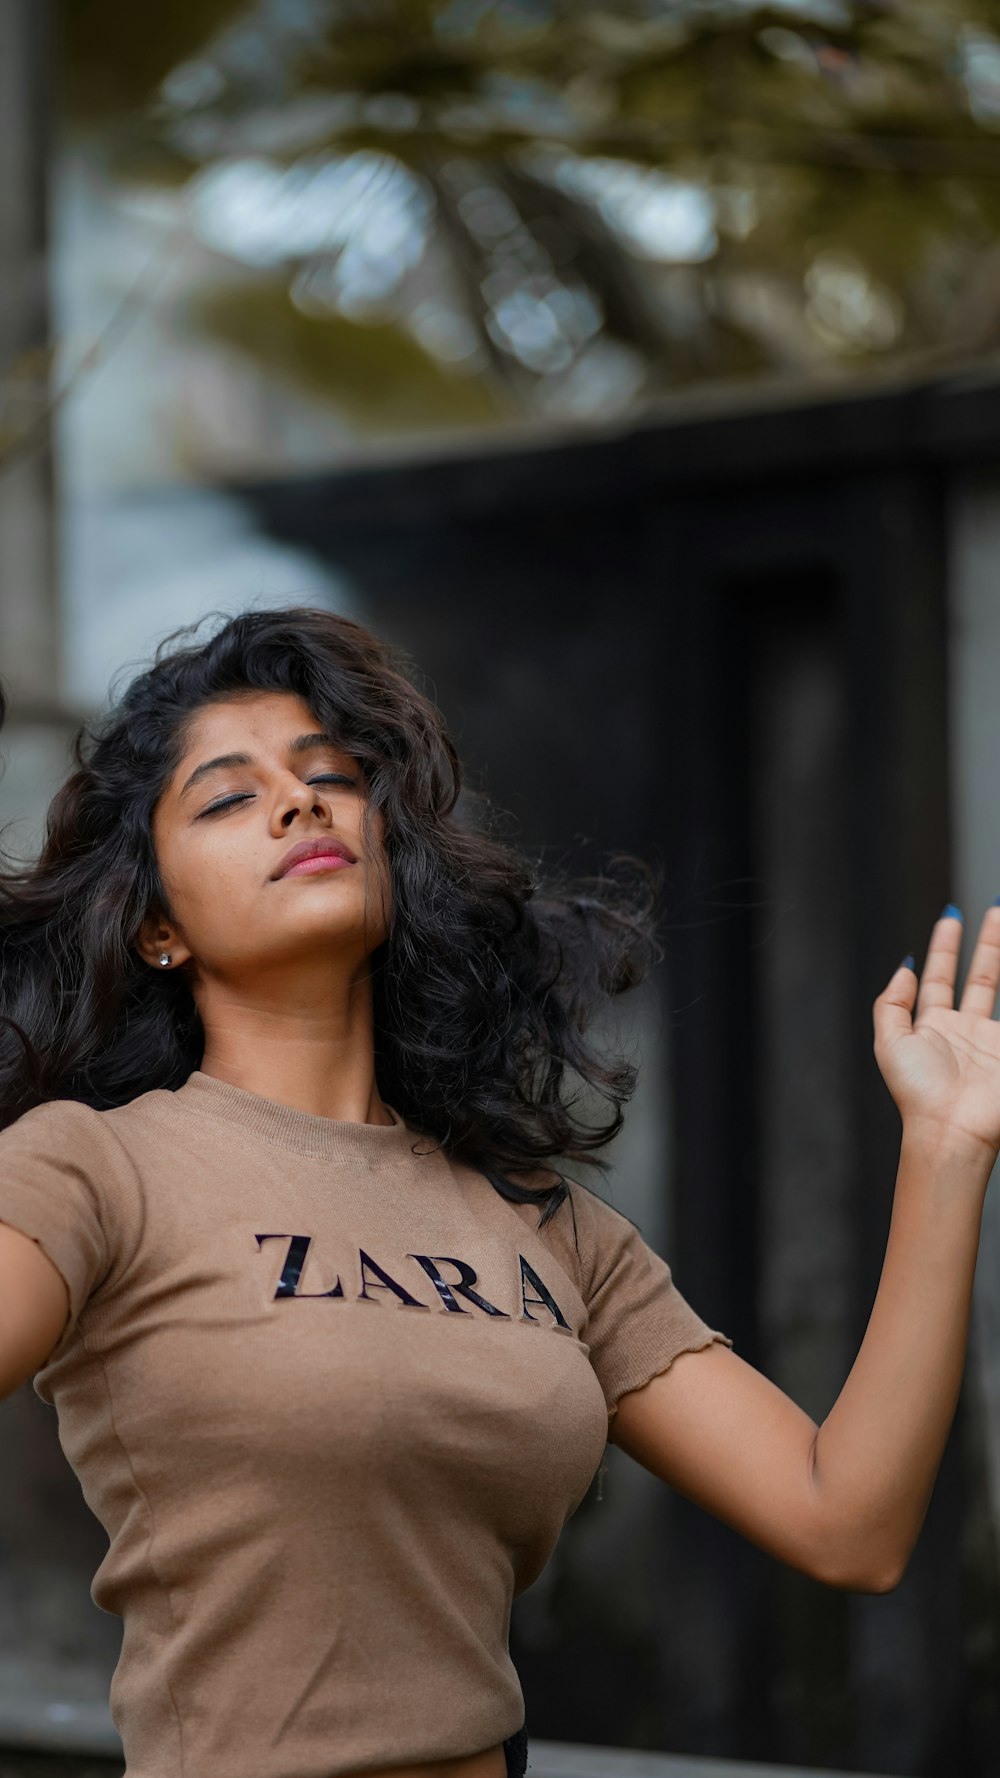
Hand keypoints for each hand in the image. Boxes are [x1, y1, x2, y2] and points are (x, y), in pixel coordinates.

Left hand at [874, 904, 999, 1158]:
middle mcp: (965, 1030)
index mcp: (933, 1026)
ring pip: (997, 989)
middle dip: (988, 943)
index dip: (944, 946)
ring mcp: (991, 1041)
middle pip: (980, 977)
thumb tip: (905, 967)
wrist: (952, 1128)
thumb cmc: (917, 1092)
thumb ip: (891, 1003)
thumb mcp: (889, 1043)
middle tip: (995, 910)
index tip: (952, 915)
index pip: (940, 976)